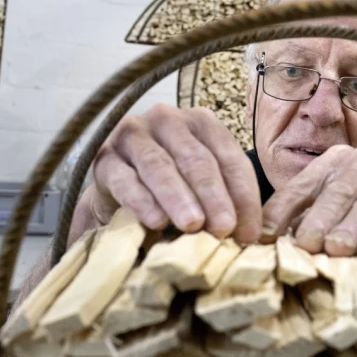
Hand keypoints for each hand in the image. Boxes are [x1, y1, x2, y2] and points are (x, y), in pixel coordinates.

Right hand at [86, 104, 262, 241]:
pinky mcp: (104, 157)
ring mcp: (132, 134)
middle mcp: (167, 119)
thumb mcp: (203, 191)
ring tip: (194, 225)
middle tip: (224, 228)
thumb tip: (252, 237)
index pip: (229, 157)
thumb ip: (227, 203)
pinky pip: (124, 178)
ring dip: (179, 197)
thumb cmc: (171, 190)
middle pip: (196, 158)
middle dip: (213, 196)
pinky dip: (141, 200)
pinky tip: (155, 221)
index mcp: (201, 123)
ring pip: (160, 165)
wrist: (119, 194)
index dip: (243, 196)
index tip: (249, 233)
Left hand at [260, 145, 356, 256]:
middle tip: (305, 247)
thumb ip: (313, 224)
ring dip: (351, 226)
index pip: (303, 186)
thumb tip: (268, 247)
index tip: (263, 239)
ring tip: (337, 248)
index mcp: (338, 163)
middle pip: (335, 192)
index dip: (281, 212)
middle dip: (318, 220)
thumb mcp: (346, 220)